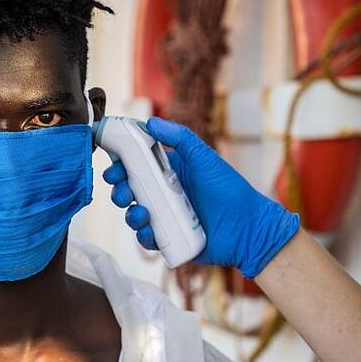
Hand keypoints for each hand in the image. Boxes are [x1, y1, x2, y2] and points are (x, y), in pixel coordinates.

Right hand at [102, 117, 299, 277]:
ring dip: (130, 213)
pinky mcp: (169, 238)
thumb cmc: (229, 189)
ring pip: (134, 214)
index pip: (136, 166)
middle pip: (130, 190)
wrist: (248, 227)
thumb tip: (151, 122)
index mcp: (168, 172)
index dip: (120, 165)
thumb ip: (180, 138)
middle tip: (122, 189)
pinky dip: (144, 235)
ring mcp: (165, 217)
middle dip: (119, 189)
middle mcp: (163, 193)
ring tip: (141, 212)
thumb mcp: (204, 158)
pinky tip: (150, 231)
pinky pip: (147, 238)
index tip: (112, 165)